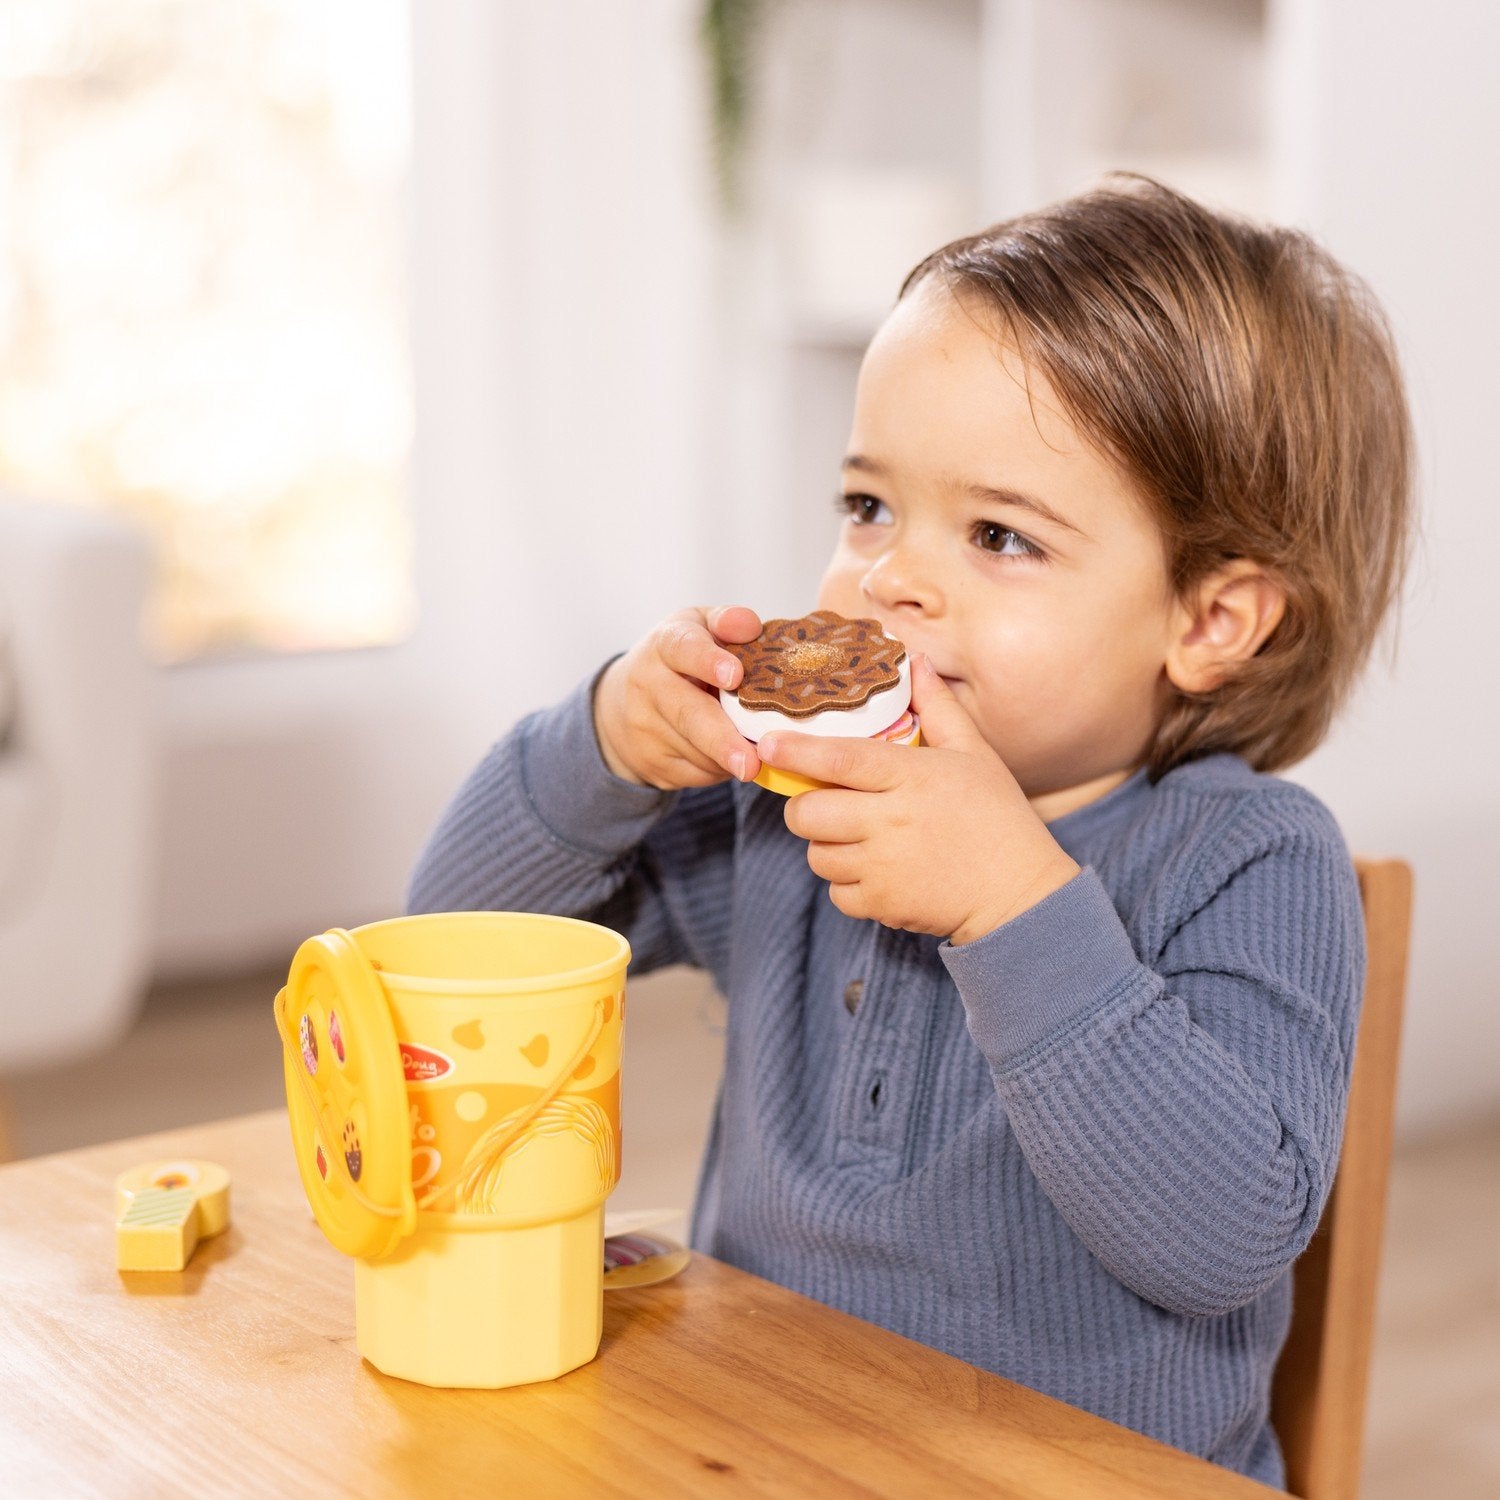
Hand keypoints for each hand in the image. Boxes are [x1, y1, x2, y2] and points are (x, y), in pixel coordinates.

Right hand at [592, 605, 764, 789]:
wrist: (621, 703)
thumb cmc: (680, 660)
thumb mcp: (698, 629)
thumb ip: (726, 622)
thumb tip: (750, 625)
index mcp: (665, 645)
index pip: (683, 648)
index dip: (708, 661)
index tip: (734, 675)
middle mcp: (647, 684)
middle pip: (688, 714)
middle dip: (721, 740)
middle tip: (750, 761)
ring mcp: (644, 728)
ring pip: (697, 751)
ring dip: (732, 756)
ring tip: (756, 751)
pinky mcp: (652, 763)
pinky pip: (696, 774)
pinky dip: (721, 770)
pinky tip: (729, 757)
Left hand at [759, 655, 1080, 943]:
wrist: (1020, 893)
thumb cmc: (998, 817)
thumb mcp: (974, 753)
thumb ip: (938, 707)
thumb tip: (916, 661)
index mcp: (911, 777)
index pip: (839, 759)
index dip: (797, 751)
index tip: (768, 743)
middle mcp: (891, 821)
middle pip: (809, 813)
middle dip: (803, 806)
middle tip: (822, 801)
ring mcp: (884, 867)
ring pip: (816, 854)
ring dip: (826, 845)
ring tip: (857, 836)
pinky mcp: (883, 904)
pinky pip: (836, 892)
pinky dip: (845, 883)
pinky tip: (873, 869)